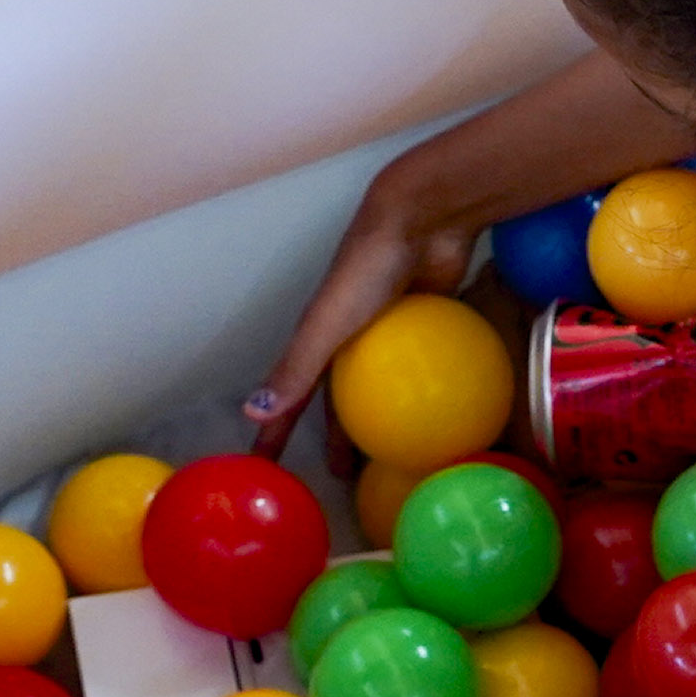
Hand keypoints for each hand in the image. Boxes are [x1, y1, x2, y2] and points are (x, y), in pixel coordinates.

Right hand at [246, 166, 477, 450]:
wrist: (421, 220)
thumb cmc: (368, 269)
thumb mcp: (327, 323)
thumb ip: (295, 368)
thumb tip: (254, 412)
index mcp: (318, 337)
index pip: (289, 394)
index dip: (275, 428)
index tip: (266, 465)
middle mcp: (349, 335)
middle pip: (337, 397)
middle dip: (334, 435)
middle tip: (340, 475)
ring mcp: (388, 330)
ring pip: (380, 387)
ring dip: (380, 420)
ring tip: (392, 456)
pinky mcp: (424, 323)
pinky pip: (420, 368)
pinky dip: (423, 393)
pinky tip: (441, 417)